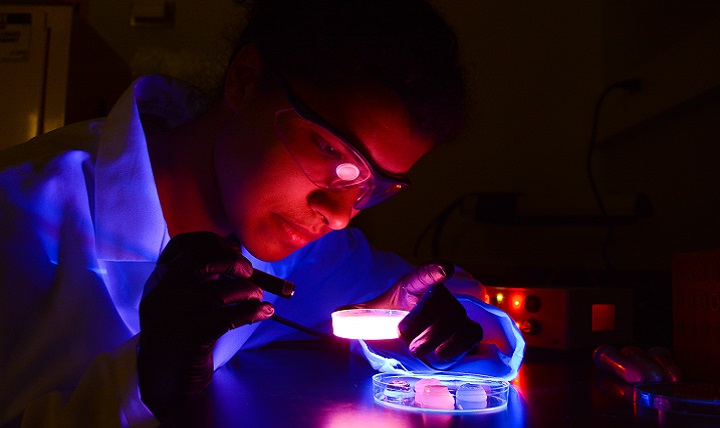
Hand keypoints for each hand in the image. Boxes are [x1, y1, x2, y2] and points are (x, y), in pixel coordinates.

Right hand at [137, 232, 273, 420]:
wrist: (165, 378)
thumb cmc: (182, 329)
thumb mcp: (181, 296)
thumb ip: (202, 272)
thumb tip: (236, 245)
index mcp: (158, 279)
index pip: (182, 245)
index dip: (212, 242)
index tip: (233, 248)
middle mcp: (161, 294)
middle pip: (201, 262)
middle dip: (233, 263)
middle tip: (249, 273)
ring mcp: (173, 317)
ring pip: (220, 293)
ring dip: (249, 291)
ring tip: (258, 297)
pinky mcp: (191, 338)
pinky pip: (230, 318)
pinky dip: (254, 312)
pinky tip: (265, 312)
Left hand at [340, 262, 483, 364]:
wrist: (417, 327)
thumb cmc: (398, 314)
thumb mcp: (378, 311)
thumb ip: (359, 313)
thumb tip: (337, 315)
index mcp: (416, 285)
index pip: (426, 274)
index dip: (435, 270)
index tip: (445, 268)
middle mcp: (440, 294)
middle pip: (440, 303)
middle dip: (421, 323)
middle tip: (405, 340)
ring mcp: (456, 311)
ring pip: (456, 320)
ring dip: (436, 339)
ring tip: (418, 350)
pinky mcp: (467, 329)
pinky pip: (471, 334)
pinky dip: (457, 346)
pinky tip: (441, 355)